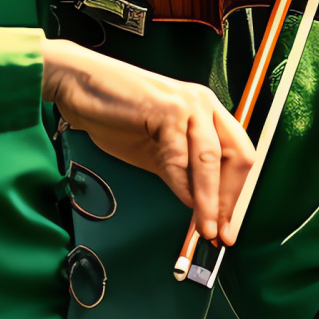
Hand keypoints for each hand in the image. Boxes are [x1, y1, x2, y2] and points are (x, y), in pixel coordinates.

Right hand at [42, 38, 254, 244]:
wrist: (79, 86)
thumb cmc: (114, 116)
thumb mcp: (156, 153)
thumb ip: (180, 175)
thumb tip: (200, 209)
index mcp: (207, 113)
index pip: (238, 156)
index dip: (236, 194)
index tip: (227, 227)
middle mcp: (204, 104)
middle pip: (238, 157)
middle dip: (229, 200)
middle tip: (220, 232)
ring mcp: (188, 104)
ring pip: (212, 160)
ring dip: (209, 200)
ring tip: (205, 227)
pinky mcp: (168, 109)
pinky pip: (180, 156)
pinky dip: (183, 185)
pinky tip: (183, 203)